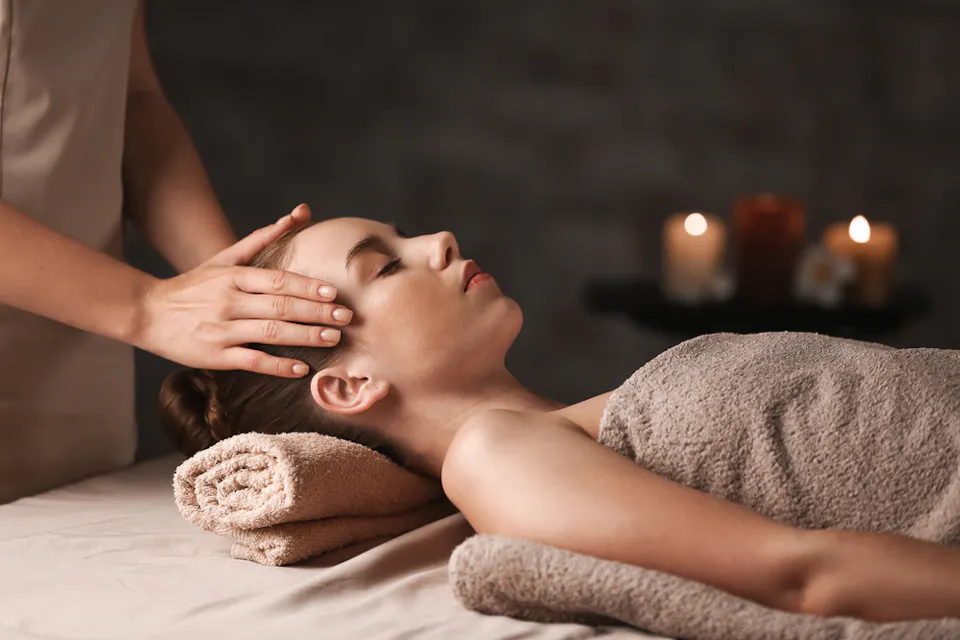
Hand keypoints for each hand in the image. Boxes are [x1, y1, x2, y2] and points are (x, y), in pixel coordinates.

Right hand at [135, 204, 350, 377]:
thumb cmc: (194, 285)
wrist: (147, 313)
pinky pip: (252, 361)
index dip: (307, 287)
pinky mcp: (215, 356)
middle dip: (316, 312)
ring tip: (333, 338)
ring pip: (271, 334)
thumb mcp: (224, 258)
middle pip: (280, 307)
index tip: (334, 293)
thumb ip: (263, 238)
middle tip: (346, 317)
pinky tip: (301, 368)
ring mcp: (222, 330)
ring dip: (305, 337)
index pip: (278, 281)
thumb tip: (298, 213)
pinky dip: (278, 366)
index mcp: (233, 277)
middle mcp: (229, 302)